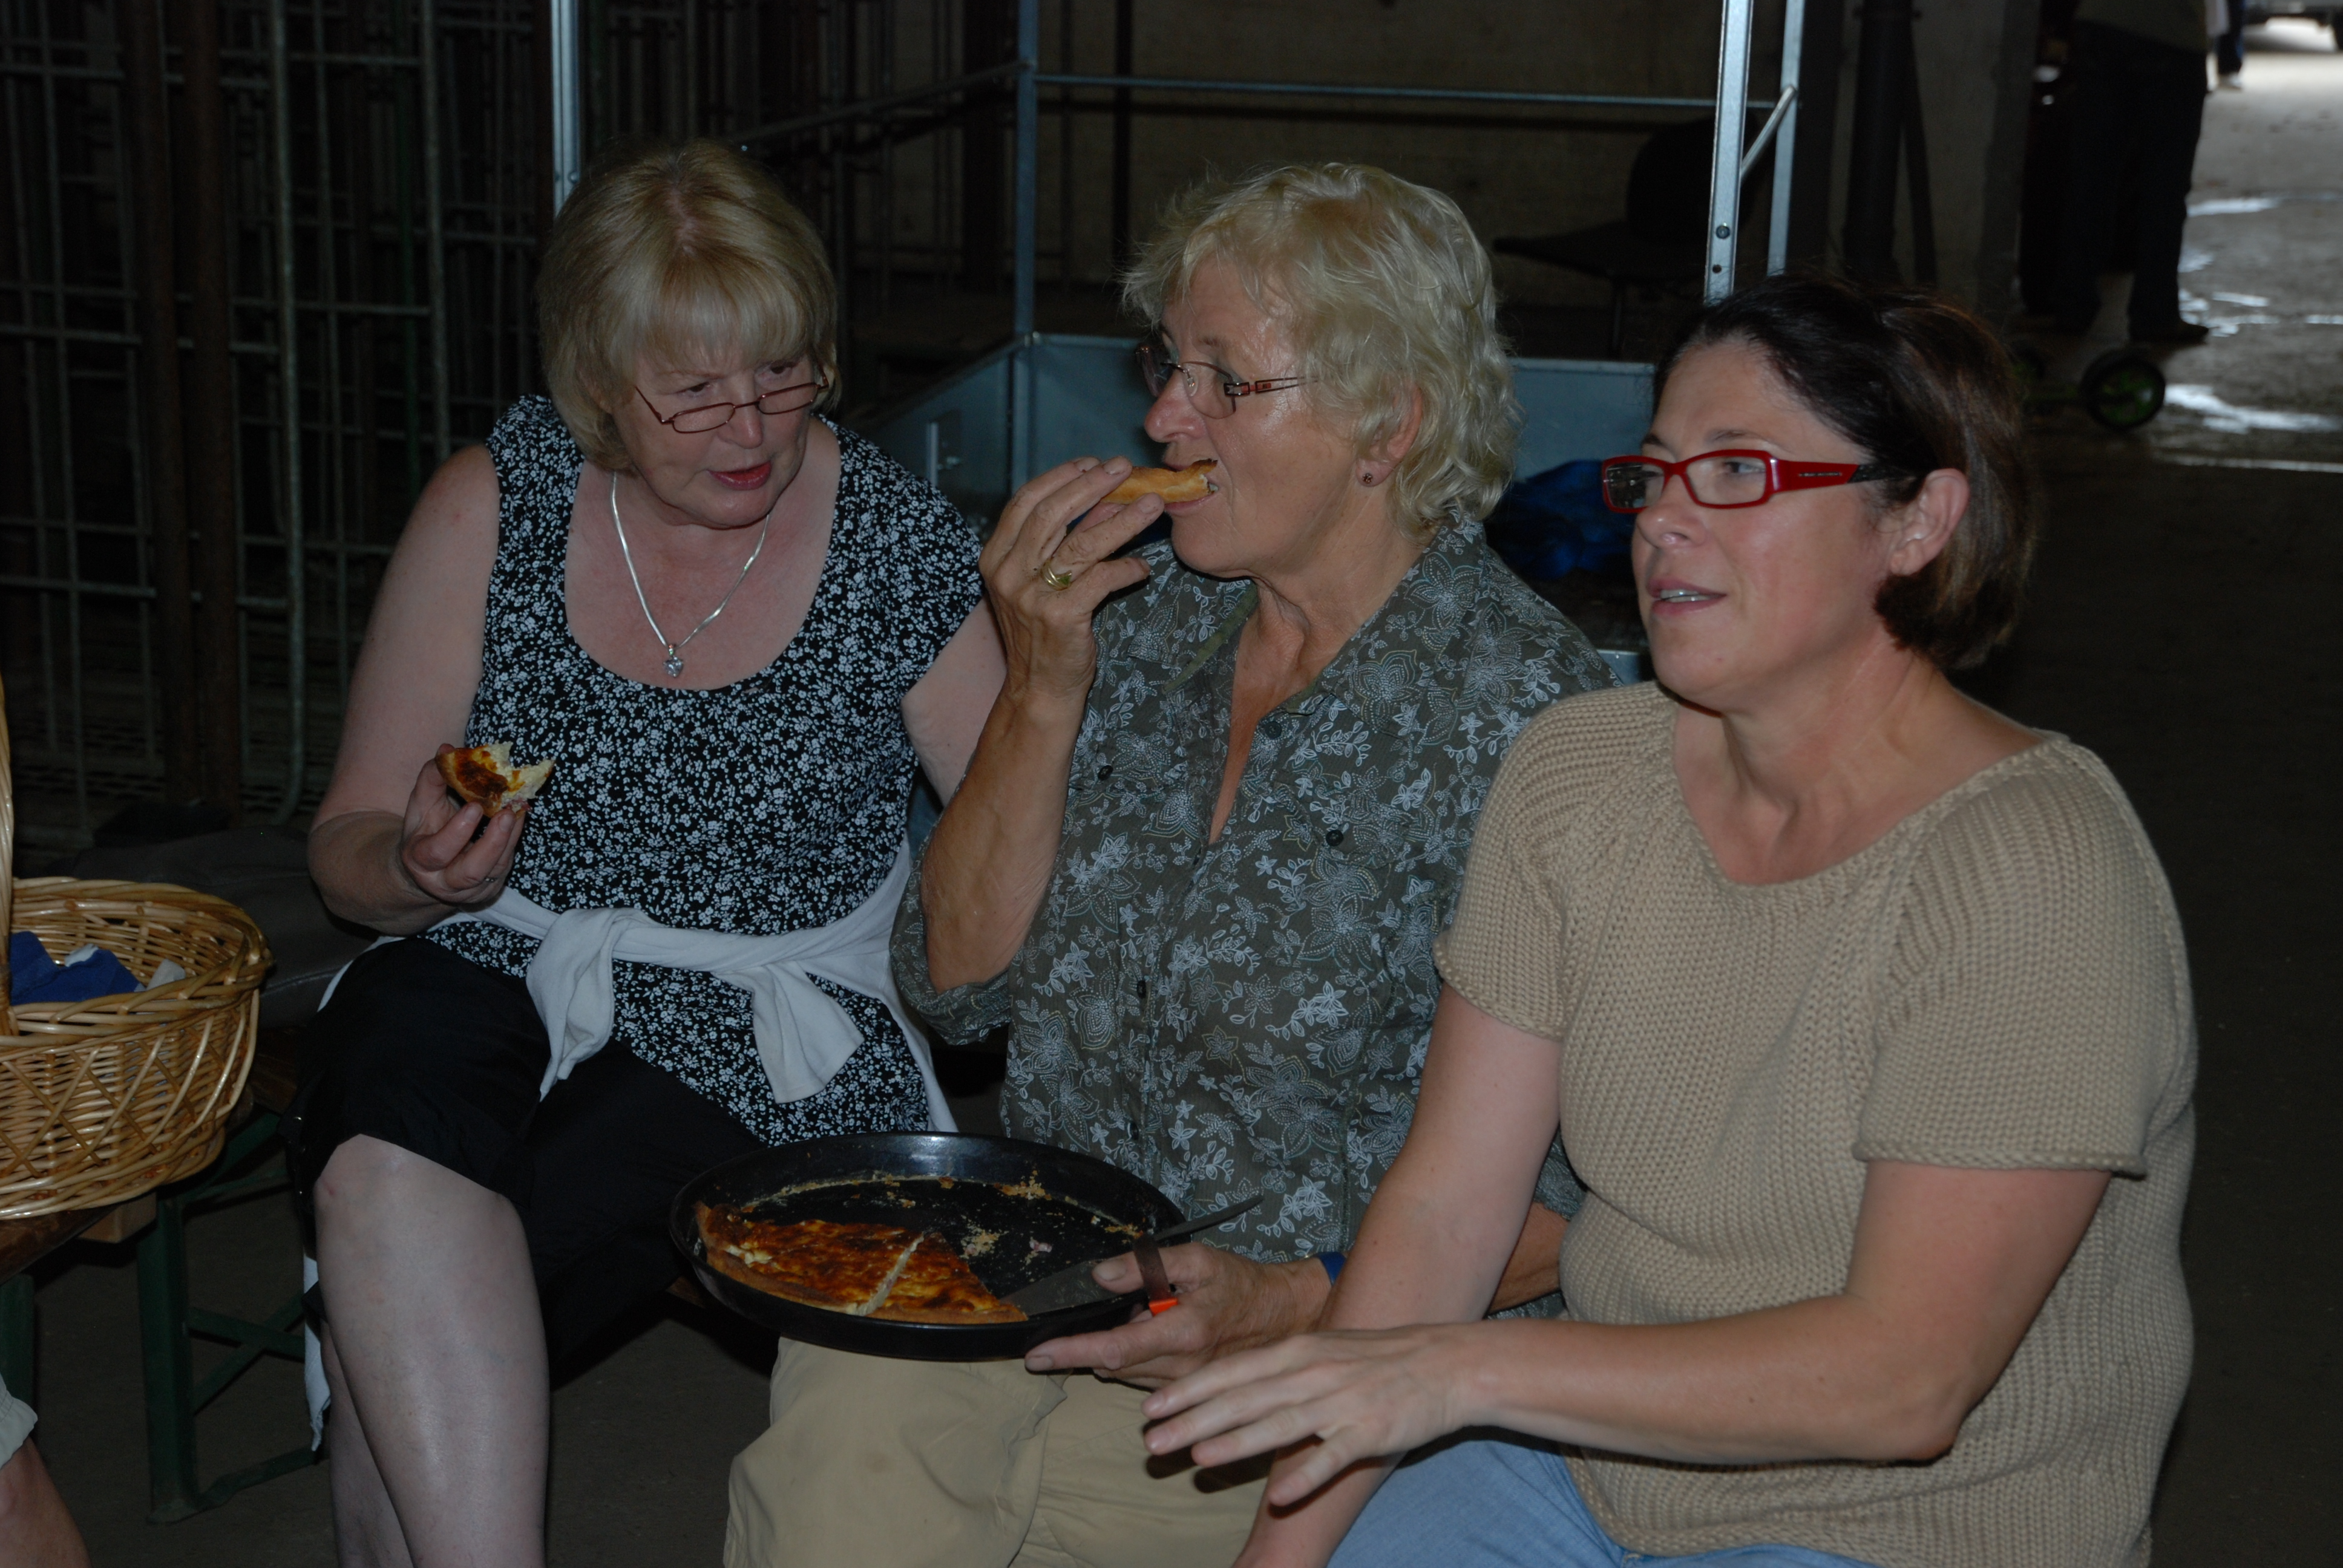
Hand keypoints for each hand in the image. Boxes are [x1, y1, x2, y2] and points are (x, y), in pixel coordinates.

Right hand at [395, 747, 525, 909]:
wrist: (429, 867)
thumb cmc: (425, 828)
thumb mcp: (421, 805)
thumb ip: (432, 778)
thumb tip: (447, 749)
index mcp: (419, 860)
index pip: (437, 852)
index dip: (457, 831)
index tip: (475, 806)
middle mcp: (444, 881)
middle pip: (471, 871)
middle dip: (492, 843)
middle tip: (506, 812)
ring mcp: (471, 889)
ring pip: (495, 868)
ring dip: (509, 837)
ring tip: (516, 809)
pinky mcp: (490, 887)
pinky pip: (506, 864)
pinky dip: (514, 838)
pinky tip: (518, 816)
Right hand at [979, 457, 1163, 710]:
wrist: (1039, 689)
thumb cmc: (1044, 633)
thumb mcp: (1042, 582)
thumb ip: (1065, 542)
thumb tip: (1106, 501)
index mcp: (995, 558)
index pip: (1025, 502)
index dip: (1061, 477)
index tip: (1091, 463)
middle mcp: (1007, 573)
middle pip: (1052, 513)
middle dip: (1092, 485)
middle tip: (1124, 470)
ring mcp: (1031, 595)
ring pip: (1082, 543)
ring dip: (1122, 520)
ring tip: (1152, 505)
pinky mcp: (1060, 617)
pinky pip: (1101, 579)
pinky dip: (1126, 568)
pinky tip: (1143, 567)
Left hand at [1022, 1243, 1329, 1388]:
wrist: (1284, 1315)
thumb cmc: (1240, 1283)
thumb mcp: (1196, 1259)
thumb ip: (1145, 1265)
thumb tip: (1099, 1276)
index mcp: (1182, 1333)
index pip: (1113, 1349)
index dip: (1071, 1353)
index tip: (1037, 1356)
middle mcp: (1182, 1368)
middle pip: (1113, 1368)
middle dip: (1086, 1351)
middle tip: (1088, 1322)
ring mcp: (1187, 1385)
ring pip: (1128, 1377)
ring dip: (1113, 1354)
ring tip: (1138, 1317)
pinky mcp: (1191, 1392)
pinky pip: (1146, 1381)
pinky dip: (1133, 1361)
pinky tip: (1149, 1332)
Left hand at [1138, 1324, 1479, 1507]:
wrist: (1445, 1363)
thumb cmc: (1377, 1360)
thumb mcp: (1322, 1352)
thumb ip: (1278, 1371)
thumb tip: (1230, 1390)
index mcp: (1298, 1351)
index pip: (1232, 1370)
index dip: (1189, 1389)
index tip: (1151, 1406)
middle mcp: (1313, 1373)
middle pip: (1244, 1398)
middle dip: (1194, 1419)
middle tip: (1153, 1440)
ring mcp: (1341, 1402)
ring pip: (1280, 1424)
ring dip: (1236, 1442)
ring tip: (1197, 1457)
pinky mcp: (1370, 1430)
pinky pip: (1333, 1456)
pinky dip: (1306, 1474)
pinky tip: (1279, 1495)